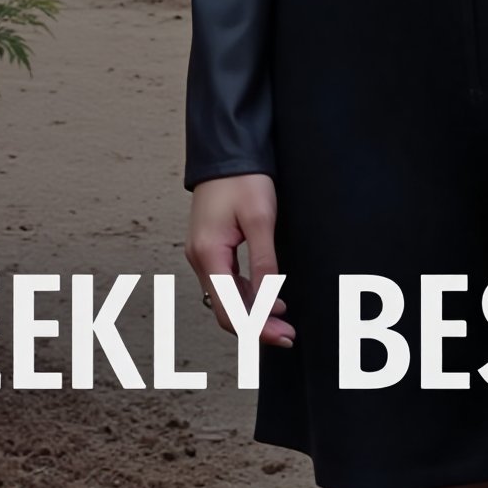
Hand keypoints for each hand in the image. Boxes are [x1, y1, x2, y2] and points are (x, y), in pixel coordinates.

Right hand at [186, 173, 294, 345]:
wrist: (226, 150)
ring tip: (282, 318)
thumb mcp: (260, 219)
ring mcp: (202, 253)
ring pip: (225, 297)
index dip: (257, 328)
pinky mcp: (210, 246)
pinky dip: (245, 294)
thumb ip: (264, 261)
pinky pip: (225, 281)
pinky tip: (267, 296)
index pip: (230, 309)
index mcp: (209, 254)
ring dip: (252, 310)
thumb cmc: (243, 178)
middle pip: (225, 308)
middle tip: (287, 334)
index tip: (282, 337)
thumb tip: (269, 299)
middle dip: (256, 325)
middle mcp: (199, 258)